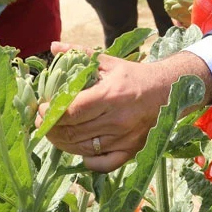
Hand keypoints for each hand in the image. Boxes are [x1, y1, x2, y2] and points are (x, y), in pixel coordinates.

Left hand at [45, 47, 211, 171]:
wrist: (169, 90)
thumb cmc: (134, 76)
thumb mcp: (108, 62)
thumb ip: (78, 54)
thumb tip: (52, 46)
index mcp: (110, 95)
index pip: (71, 112)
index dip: (51, 114)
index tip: (42, 109)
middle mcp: (118, 119)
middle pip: (73, 132)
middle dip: (51, 129)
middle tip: (42, 123)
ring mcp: (125, 138)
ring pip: (82, 149)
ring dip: (63, 143)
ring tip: (55, 134)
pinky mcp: (131, 150)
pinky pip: (103, 164)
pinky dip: (88, 161)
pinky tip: (81, 150)